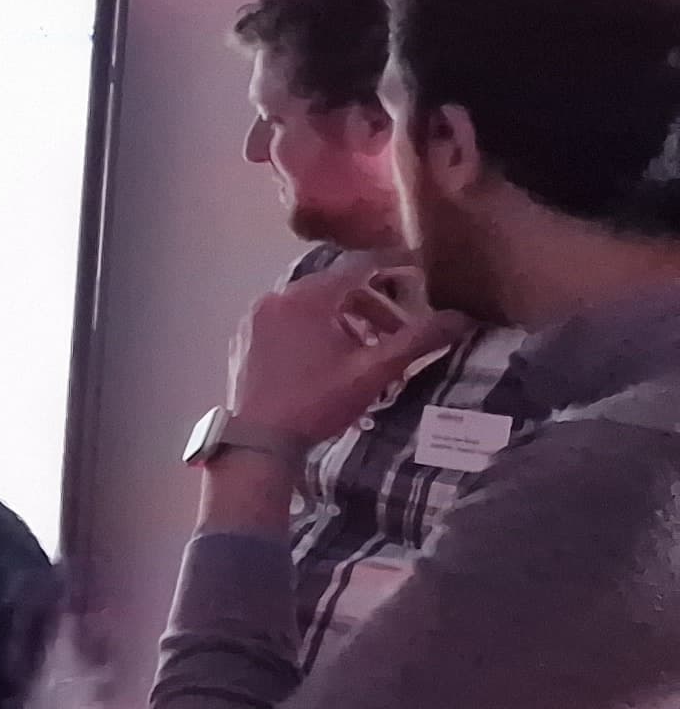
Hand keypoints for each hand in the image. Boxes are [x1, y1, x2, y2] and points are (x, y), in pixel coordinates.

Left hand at [228, 268, 470, 448]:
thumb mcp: (374, 371)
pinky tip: (334, 359)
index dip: (394, 269)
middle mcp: (277, 297)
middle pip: (336, 287)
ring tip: (371, 350)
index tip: (420, 277)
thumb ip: (417, 340)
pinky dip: (318, 329)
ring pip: (313, 305)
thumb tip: (461, 318)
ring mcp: (257, 318)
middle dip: (374, 306)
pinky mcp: (247, 338)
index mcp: (305, 298)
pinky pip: (290, 320)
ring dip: (348, 320)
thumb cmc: (317, 402)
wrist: (259, 442)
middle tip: (398, 334)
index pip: (359, 266)